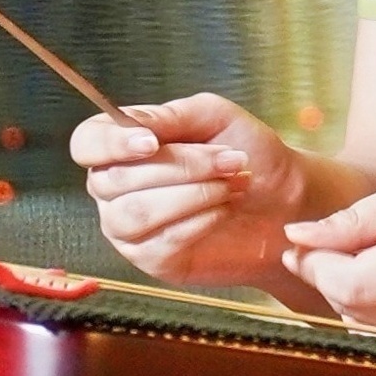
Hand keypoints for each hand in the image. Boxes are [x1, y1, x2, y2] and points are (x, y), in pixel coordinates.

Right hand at [72, 95, 311, 284]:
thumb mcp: (215, 117)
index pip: (87, 143)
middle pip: (114, 180)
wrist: (287, 201)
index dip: (110, 144)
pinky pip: (160, 243)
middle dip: (180, 167)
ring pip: (133, 214)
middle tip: (229, 160)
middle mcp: (115, 189)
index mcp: (123, 147)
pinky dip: (197, 222)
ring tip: (231, 186)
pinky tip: (224, 210)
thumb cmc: (250, 154)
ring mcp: (130, 229)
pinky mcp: (153, 260)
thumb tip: (132, 124)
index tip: (151, 142)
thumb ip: (171, 115)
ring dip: (190, 195)